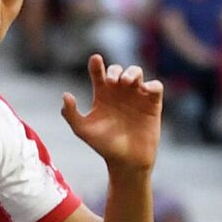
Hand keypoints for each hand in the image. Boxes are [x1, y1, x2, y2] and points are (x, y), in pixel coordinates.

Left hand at [62, 55, 162, 175]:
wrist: (126, 161)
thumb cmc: (104, 146)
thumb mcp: (83, 130)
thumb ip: (70, 113)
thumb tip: (66, 95)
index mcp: (102, 95)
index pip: (98, 73)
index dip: (96, 64)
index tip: (95, 60)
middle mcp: (119, 93)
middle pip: (118, 70)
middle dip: (115, 70)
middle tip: (112, 81)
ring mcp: (137, 97)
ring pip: (137, 72)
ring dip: (133, 72)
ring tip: (127, 82)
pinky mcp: (152, 104)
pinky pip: (156, 87)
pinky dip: (152, 85)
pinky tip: (145, 90)